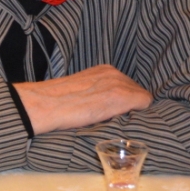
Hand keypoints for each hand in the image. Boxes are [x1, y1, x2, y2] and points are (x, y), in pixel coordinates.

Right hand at [15, 64, 151, 134]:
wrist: (45, 104)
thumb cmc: (56, 101)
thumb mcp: (80, 88)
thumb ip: (95, 90)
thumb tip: (102, 104)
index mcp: (103, 70)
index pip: (127, 85)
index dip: (123, 100)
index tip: (112, 111)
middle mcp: (114, 73)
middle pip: (136, 91)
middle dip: (129, 104)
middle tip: (113, 118)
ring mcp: (119, 83)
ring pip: (141, 98)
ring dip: (132, 109)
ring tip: (115, 120)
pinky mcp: (122, 96)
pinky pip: (144, 104)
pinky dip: (137, 114)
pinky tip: (121, 120)